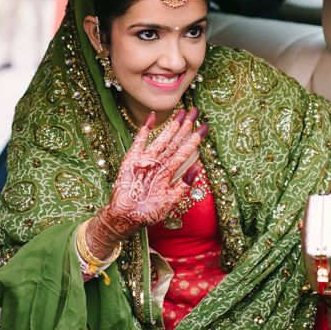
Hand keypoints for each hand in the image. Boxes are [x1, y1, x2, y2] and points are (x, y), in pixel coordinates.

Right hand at [87, 107, 206, 255]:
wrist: (126, 218)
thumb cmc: (148, 213)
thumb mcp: (170, 201)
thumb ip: (184, 185)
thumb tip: (198, 166)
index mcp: (168, 172)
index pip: (185, 152)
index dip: (195, 140)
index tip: (205, 127)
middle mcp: (159, 163)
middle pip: (175, 141)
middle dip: (186, 127)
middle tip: (196, 111)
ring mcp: (146, 160)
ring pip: (162, 139)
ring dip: (171, 126)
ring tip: (181, 112)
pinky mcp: (132, 159)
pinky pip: (139, 141)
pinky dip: (144, 129)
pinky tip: (152, 117)